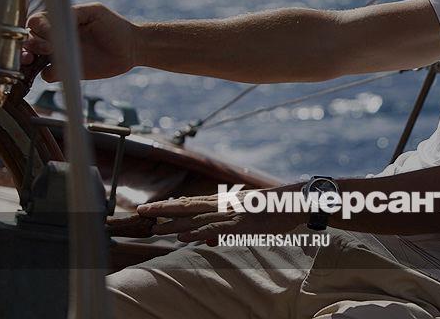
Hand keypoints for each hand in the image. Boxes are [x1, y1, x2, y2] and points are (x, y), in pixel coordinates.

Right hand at [22, 2, 137, 81]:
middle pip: (29, 40)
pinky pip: (48, 75)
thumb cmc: (114, 25)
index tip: (48, 32)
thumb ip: (74, 13)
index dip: (37, 27)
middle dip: (29, 44)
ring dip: (29, 60)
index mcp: (59, 22)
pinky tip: (56, 70)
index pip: (36, 22)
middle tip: (46, 49)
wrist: (131, 47)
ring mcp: (59, 55)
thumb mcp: (95, 12)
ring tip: (35, 60)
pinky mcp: (66, 70)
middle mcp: (55, 38)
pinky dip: (47, 73)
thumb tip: (53, 21)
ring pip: (32, 59)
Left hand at [136, 185, 303, 245]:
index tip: (152, 208)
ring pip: (197, 217)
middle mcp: (226, 204)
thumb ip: (225, 227)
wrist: (298, 201)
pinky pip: (216, 228)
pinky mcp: (242, 223)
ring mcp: (233, 213)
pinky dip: (198, 232)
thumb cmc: (276, 209)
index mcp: (226, 201)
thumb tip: (207, 239)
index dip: (171, 205)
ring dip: (175, 223)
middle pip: (188, 206)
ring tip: (154, 228)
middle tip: (141, 211)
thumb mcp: (249, 218)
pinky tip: (183, 237)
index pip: (192, 202)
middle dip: (164, 209)